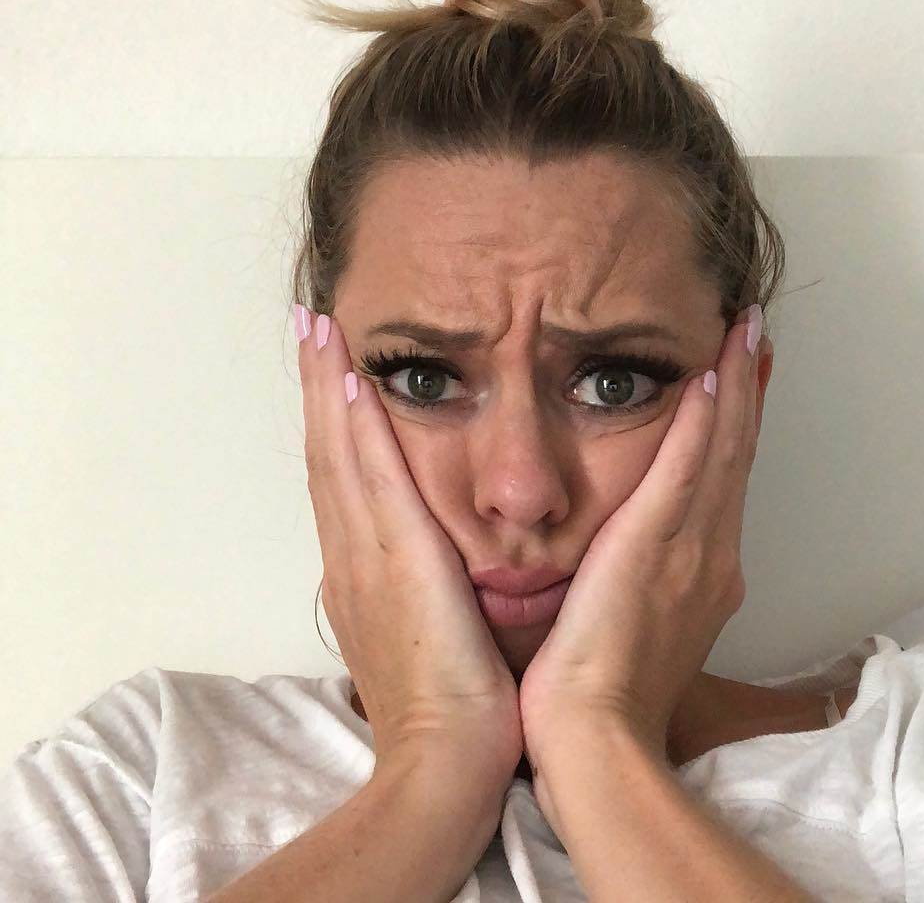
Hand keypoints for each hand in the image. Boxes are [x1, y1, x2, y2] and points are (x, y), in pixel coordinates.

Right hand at [296, 305, 522, 782]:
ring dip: (329, 388)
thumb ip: (419, 592)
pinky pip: (371, 480)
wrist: (443, 762)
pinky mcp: (395, 560)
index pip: (343, 479)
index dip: (333, 422)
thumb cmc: (447, 706)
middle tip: (311, 326)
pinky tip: (356, 383)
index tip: (333, 371)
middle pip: (328, 454)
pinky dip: (356, 430)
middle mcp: (353, 554)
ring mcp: (366, 555)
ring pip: (340, 455)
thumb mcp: (425, 634)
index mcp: (364, 570)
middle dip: (319, 388)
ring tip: (320, 330)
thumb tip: (424, 571)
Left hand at [518, 307, 768, 790]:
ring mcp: (692, 549)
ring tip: (744, 330)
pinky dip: (704, 420)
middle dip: (747, 389)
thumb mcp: (637, 630)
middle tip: (754, 333)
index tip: (739, 378)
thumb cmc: (603, 695)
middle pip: (736, 454)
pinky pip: (688, 467)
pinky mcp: (657, 544)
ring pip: (722, 448)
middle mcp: (712, 555)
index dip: (736, 425)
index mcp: (705, 574)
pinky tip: (712, 375)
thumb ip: (646, 586)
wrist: (595, 739)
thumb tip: (636, 565)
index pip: (724, 480)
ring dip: (735, 384)